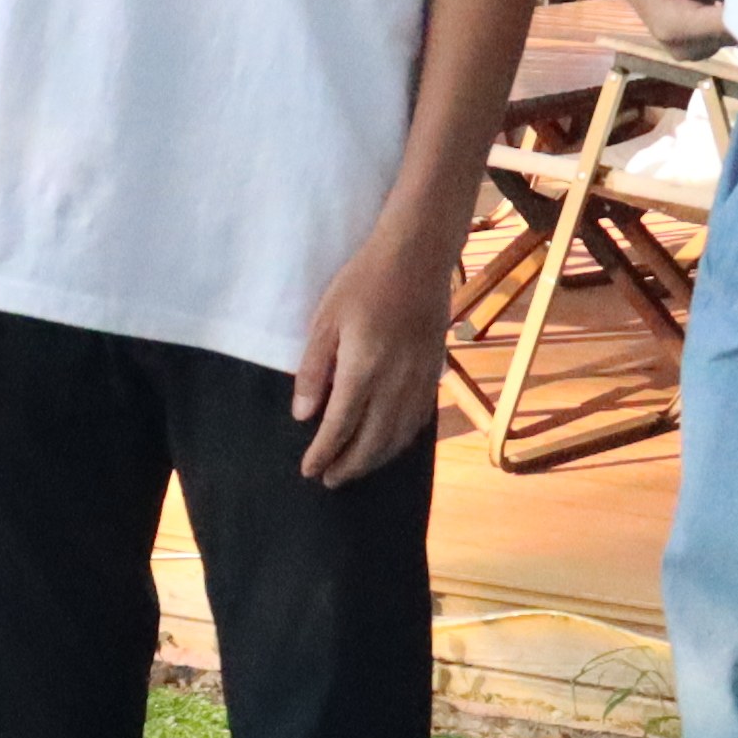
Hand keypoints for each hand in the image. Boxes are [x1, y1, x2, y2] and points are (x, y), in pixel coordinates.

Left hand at [290, 233, 453, 484]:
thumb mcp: (325, 321)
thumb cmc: (363, 282)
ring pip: (397, 437)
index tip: (308, 470)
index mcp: (363, 371)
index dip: (323, 454)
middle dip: (348, 466)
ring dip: (374, 460)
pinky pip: (417, 421)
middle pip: (371, 443)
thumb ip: (314, 371)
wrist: (417, 258)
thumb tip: (304, 416)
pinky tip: (388, 444)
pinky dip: (400, 441)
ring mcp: (419, 382)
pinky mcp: (434, 374)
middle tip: (328, 479)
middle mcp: (394, 385)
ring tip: (354, 468)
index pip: (339, 428)